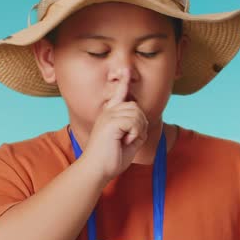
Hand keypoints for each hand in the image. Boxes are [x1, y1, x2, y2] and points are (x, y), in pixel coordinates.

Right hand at [82, 67, 147, 182]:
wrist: (96, 170)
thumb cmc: (111, 160)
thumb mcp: (128, 143)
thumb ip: (135, 131)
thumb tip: (143, 124)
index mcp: (110, 115)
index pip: (119, 94)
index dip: (123, 81)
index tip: (126, 69)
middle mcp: (108, 112)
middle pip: (135, 106)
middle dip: (140, 123)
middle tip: (131, 139)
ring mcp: (108, 115)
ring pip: (137, 113)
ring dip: (138, 129)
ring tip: (128, 140)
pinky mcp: (110, 122)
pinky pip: (134, 121)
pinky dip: (135, 133)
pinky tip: (126, 141)